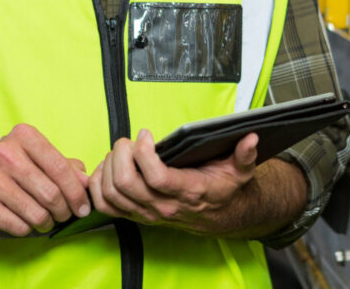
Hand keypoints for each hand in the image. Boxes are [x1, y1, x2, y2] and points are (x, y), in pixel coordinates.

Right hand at [0, 123, 90, 235]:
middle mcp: (5, 154)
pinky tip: (26, 222)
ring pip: (36, 214)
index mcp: (24, 136)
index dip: (77, 191)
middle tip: (66, 215)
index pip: (60, 167)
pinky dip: (29, 229)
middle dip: (65, 210)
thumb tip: (86, 182)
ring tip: (47, 220)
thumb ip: (66, 166)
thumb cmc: (12, 166)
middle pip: (50, 193)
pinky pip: (19, 226)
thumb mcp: (39, 156)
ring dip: (48, 222)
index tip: (84, 207)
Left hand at [88, 130, 258, 233]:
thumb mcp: (240, 170)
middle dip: (120, 154)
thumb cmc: (223, 189)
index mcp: (187, 192)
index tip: (146, 134)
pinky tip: (108, 167)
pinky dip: (98, 184)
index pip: (155, 177)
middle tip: (129, 140)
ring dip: (108, 166)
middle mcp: (163, 206)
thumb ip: (245, 155)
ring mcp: (146, 212)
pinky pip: (104, 204)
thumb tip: (251, 138)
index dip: (144, 153)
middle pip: (125, 184)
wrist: (218, 216)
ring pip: (111, 193)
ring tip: (121, 150)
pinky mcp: (134, 214)